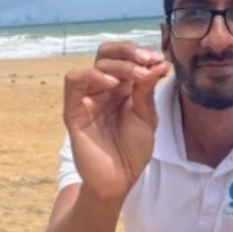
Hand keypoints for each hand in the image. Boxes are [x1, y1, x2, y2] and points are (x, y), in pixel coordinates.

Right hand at [63, 41, 170, 201]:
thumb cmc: (133, 151)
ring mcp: (88, 97)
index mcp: (122, 88)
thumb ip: (148, 89)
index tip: (159, 60)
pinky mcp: (73, 110)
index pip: (125, 56)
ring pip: (95, 63)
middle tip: (148, 61)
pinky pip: (74, 81)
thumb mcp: (147, 117)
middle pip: (107, 52)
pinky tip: (112, 84)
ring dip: (118, 64)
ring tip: (137, 75)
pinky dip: (92, 75)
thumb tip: (159, 62)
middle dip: (130, 52)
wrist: (119, 180)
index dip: (140, 52)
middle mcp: (103, 88)